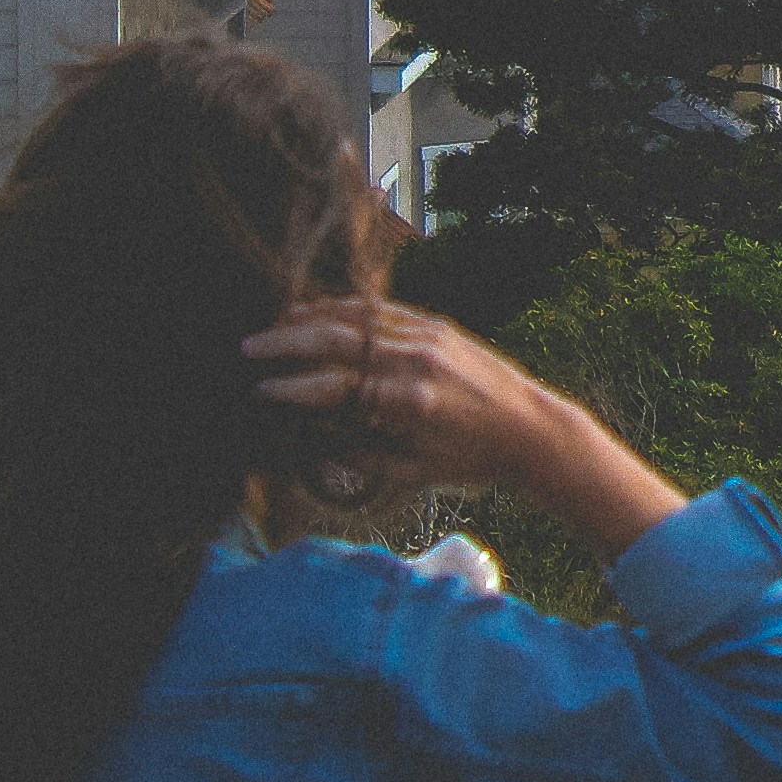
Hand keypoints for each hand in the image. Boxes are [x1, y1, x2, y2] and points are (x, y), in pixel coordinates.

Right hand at [240, 301, 687, 557]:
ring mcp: (429, 337)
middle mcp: (418, 362)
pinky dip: (348, 308)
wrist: (532, 429)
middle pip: (341, 343)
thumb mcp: (414, 473)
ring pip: (360, 318)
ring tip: (275, 325)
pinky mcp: (439, 325)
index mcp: (410, 403)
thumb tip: (311, 441)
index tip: (261, 390)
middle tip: (249, 349)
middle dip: (289, 343)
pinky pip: (384, 310)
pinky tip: (321, 311)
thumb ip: (361, 456)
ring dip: (313, 319)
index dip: (295, 390)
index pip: (338, 389)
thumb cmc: (472, 461)